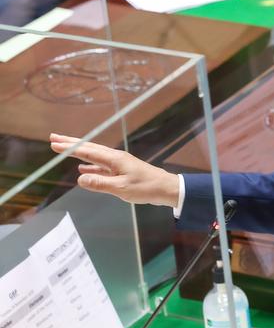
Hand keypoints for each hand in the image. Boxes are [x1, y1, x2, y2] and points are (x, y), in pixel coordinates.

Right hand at [50, 133, 179, 207]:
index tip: (54, 144)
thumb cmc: (146, 188)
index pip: (87, 152)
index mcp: (114, 159)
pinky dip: (90, 166)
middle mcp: (115, 158)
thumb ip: (100, 184)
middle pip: (89, 148)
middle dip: (71, 144)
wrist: (166, 188)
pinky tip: (83, 170)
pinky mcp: (122, 171)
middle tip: (53, 139)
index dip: (70, 148)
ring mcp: (119, 164)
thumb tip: (79, 179)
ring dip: (78, 153)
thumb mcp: (121, 189)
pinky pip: (101, 166)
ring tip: (64, 150)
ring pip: (94, 156)